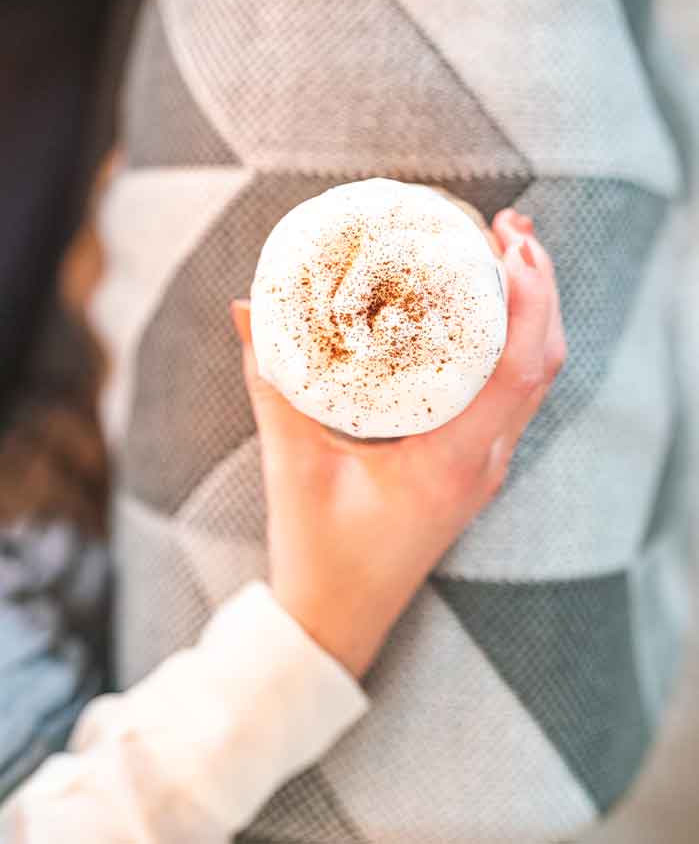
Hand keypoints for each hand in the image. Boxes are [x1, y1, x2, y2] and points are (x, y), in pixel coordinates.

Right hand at [232, 208, 564, 677]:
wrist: (336, 617)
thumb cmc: (318, 553)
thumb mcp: (290, 462)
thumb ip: (272, 383)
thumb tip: (249, 309)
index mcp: (449, 462)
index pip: (518, 368)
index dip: (528, 296)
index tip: (510, 241)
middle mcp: (481, 463)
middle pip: (542, 363)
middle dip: (539, 288)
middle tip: (510, 228)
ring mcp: (483, 469)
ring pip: (536, 381)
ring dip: (533, 315)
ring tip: (508, 257)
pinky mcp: (472, 470)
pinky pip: (514, 398)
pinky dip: (516, 347)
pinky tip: (490, 318)